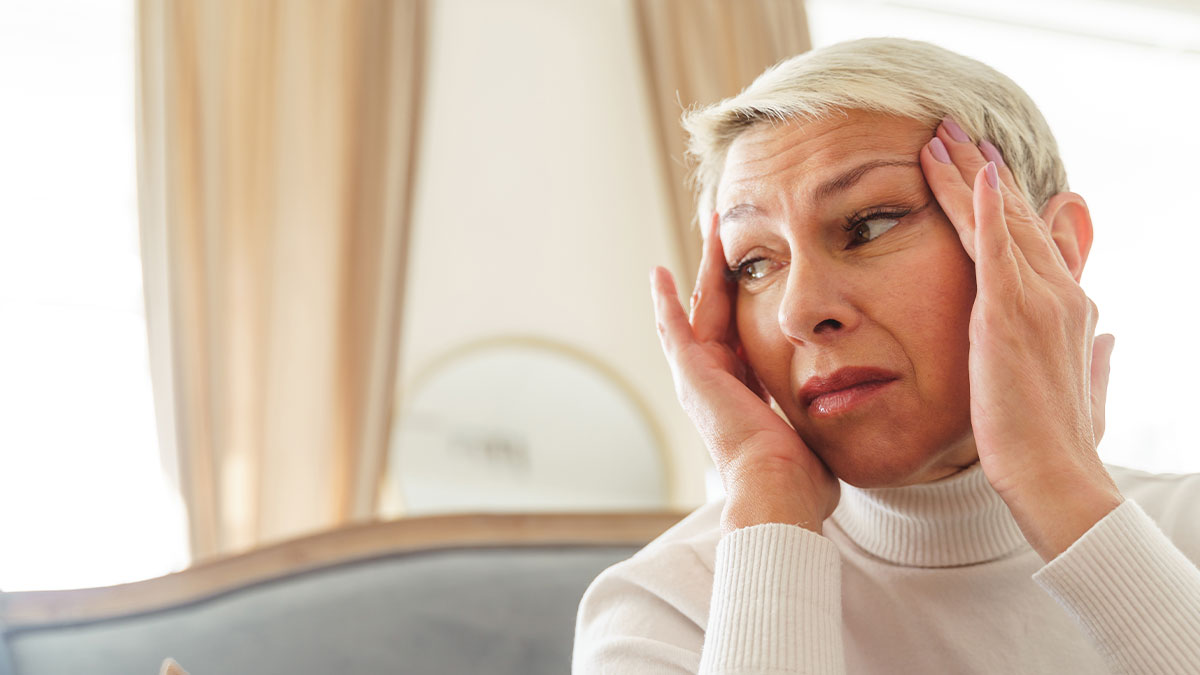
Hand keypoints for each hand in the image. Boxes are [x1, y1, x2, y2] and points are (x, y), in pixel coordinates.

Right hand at [651, 215, 839, 534]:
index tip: (760, 274)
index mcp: (745, 395)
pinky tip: (660, 273)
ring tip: (711, 228)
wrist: (779, 488)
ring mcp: (699, 378)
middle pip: (720, 312)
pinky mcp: (691, 373)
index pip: (745, 336)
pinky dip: (665, 301)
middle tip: (730, 233)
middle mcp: (716, 383)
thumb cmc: (804, 478)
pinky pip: (673, 328)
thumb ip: (827, 414)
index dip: (750, 302)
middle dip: (725, 271)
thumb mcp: (819, 431)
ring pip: (701, 308)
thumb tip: (854, 410)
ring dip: (705, 267)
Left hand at [920, 118, 1122, 560]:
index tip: (986, 166)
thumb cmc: (1060, 441)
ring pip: (998, 222)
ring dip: (967, 175)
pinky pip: (996, 249)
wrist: (1055, 475)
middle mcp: (1057, 294)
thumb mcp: (1085, 386)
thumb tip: (1111, 338)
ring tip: (941, 137)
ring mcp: (1036, 301)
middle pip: (1014, 217)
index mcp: (1069, 307)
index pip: (1034, 238)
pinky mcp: (1010, 316)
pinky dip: (984, 209)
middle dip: (981, 171)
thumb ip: (1096, 356)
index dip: (1007, 200)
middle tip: (953, 131)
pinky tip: (974, 172)